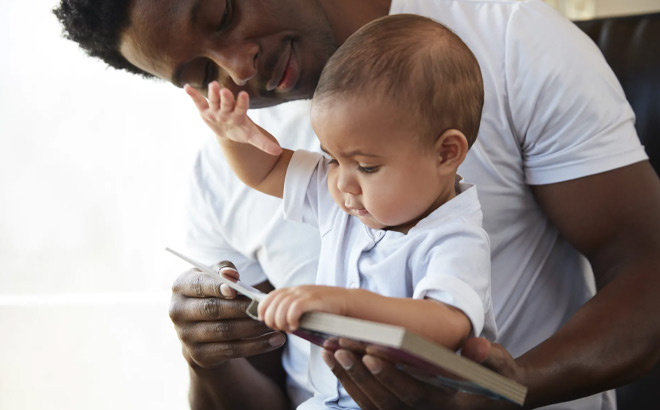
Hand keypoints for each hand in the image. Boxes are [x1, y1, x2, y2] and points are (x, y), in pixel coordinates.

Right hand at [169, 261, 285, 368]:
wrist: (201, 329)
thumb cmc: (213, 293)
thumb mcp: (215, 278)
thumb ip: (224, 270)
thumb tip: (231, 275)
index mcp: (181, 287)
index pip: (199, 285)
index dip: (217, 287)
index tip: (236, 290)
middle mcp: (179, 311)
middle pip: (213, 310)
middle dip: (242, 309)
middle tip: (266, 308)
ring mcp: (186, 336)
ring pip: (225, 331)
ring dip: (253, 328)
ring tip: (275, 324)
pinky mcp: (200, 355)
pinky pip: (231, 350)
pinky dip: (256, 346)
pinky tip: (275, 340)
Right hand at [185, 81, 281, 155]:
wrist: (228, 130)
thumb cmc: (241, 131)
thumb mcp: (252, 137)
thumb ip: (265, 143)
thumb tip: (279, 152)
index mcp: (239, 115)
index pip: (241, 108)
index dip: (242, 102)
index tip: (244, 95)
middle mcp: (227, 110)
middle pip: (227, 103)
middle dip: (226, 97)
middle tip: (226, 91)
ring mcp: (216, 109)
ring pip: (214, 100)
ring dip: (212, 93)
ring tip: (212, 85)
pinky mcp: (205, 110)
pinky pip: (198, 102)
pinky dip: (193, 95)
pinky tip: (186, 87)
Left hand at [258, 285, 350, 331]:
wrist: (348, 302)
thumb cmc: (328, 309)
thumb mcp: (307, 306)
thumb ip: (293, 310)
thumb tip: (278, 323)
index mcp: (294, 290)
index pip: (270, 296)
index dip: (263, 308)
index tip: (264, 320)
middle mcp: (297, 290)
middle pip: (273, 303)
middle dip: (271, 319)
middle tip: (279, 328)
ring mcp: (305, 293)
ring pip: (281, 307)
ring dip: (281, 321)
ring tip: (289, 329)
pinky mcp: (313, 299)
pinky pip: (294, 308)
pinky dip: (291, 319)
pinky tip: (296, 327)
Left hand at [323, 337, 523, 409]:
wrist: (492, 399)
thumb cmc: (495, 378)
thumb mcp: (501, 366)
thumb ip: (490, 356)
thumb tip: (476, 348)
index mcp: (447, 406)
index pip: (414, 394)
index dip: (391, 376)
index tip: (371, 353)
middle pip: (385, 400)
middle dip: (361, 374)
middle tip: (341, 347)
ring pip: (372, 403)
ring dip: (349, 377)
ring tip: (332, 350)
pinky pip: (369, 402)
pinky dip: (351, 382)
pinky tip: (336, 359)